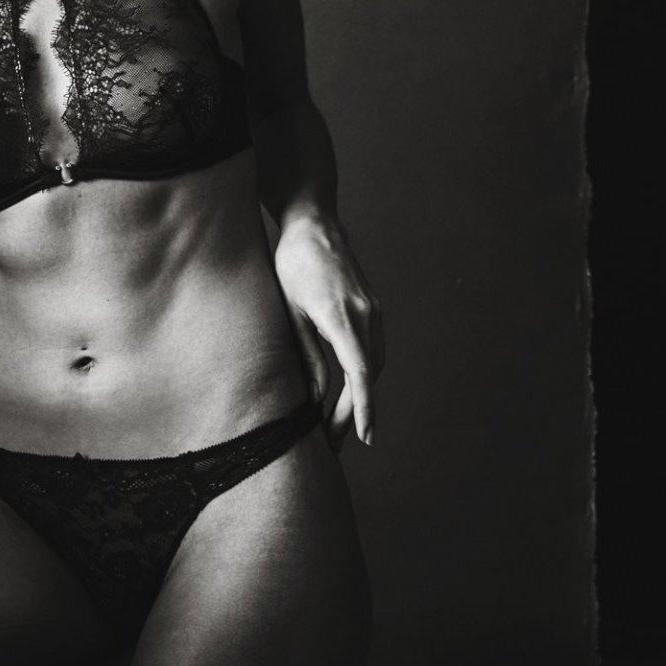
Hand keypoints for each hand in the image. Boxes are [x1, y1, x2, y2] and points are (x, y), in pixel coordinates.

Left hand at [272, 216, 381, 449]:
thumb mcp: (291, 311)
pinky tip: (348, 390)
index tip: (364, 436)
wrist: (314, 223)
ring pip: (374, 364)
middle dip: (355, 412)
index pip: (359, 374)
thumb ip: (306, 354)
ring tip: (338, 424)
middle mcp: (367, 316)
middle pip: (368, 376)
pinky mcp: (373, 308)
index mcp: (343, 318)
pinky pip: (372, 349)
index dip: (363, 408)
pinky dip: (363, 375)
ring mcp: (374, 311)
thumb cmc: (293, 264)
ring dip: (360, 396)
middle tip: (337, 442)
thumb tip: (316, 395)